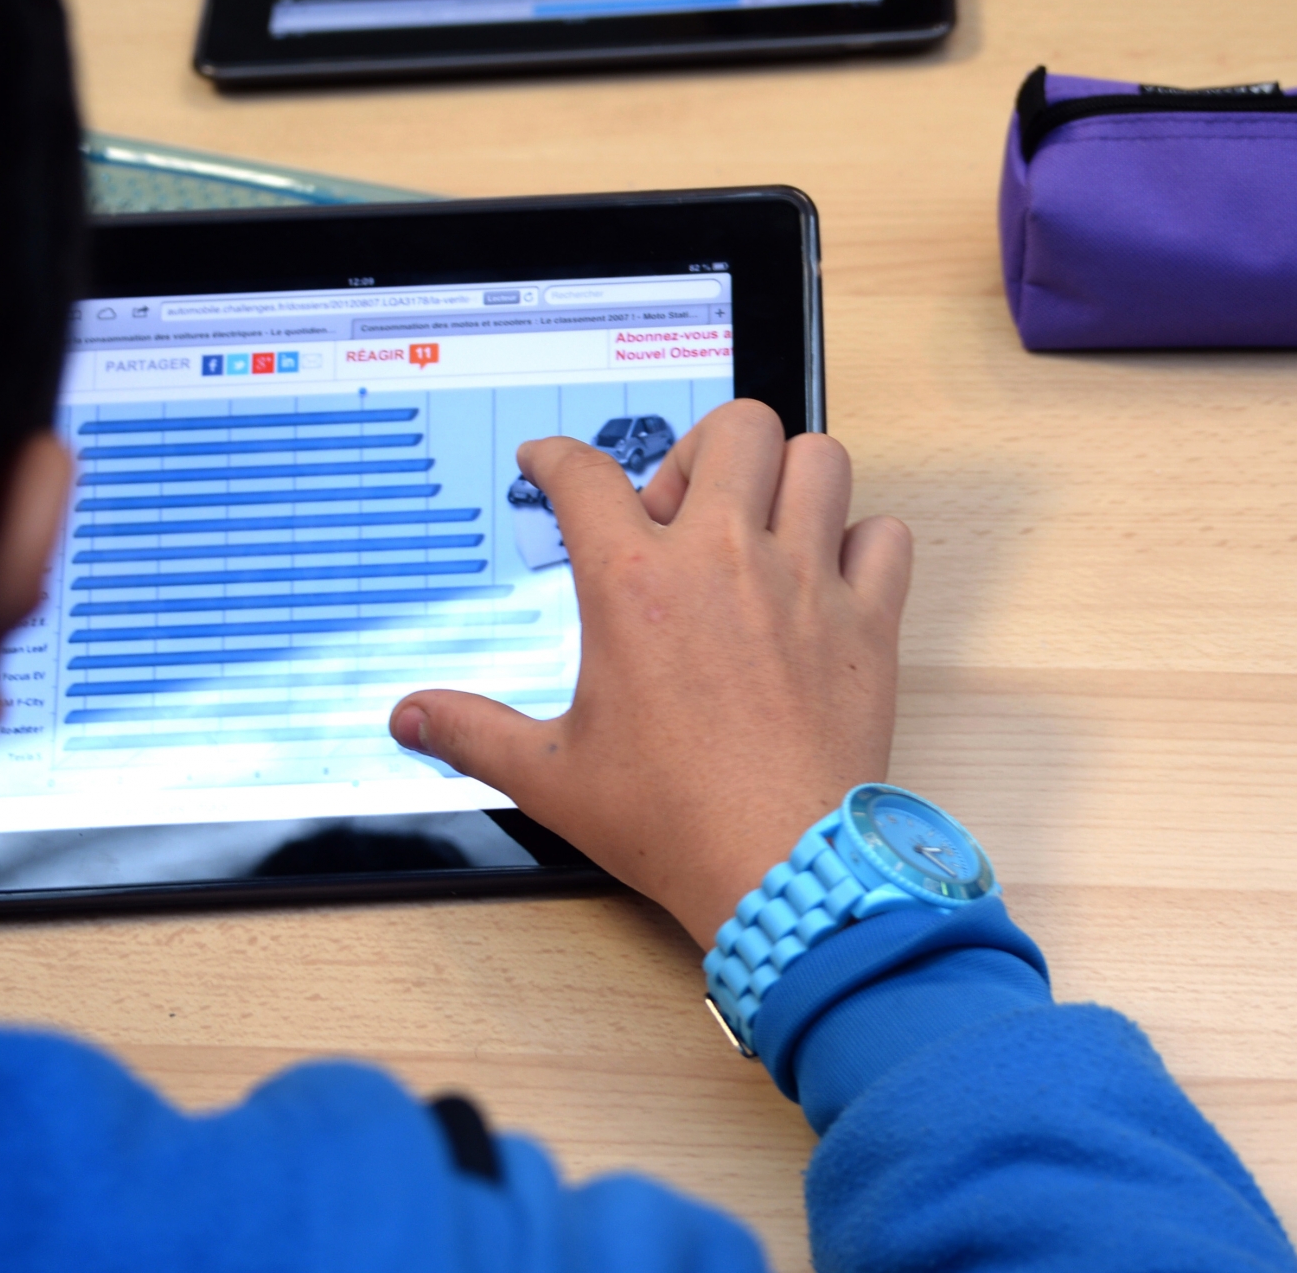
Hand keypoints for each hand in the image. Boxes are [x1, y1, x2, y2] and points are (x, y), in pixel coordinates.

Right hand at [390, 401, 911, 947]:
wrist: (778, 868)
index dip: (557, 457)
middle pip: (734, 427)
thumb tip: (409, 716)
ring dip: (788, 479)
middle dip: (703, 449)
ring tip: (761, 525)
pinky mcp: (867, 622)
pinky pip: (887, 536)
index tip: (551, 463)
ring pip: (820, 459)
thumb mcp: (551, 776)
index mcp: (635, 585)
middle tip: (684, 506)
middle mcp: (724, 562)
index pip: (585, 474)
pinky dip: (863, 543)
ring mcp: (805, 584)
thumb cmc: (670, 822)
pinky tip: (829, 577)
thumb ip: (473, 732)